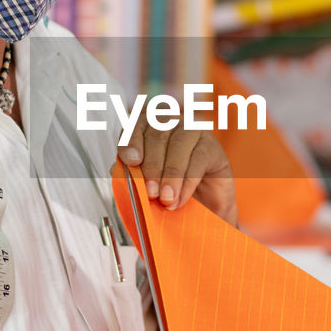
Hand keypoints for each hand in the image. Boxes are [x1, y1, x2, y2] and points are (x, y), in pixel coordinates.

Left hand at [117, 122, 237, 226]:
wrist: (204, 207)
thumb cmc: (171, 192)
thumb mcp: (147, 183)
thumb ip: (131, 174)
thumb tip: (117, 171)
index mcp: (148, 127)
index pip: (135, 126)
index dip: (131, 142)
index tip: (130, 161)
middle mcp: (171, 123)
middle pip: (157, 135)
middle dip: (152, 166)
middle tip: (150, 193)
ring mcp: (193, 131)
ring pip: (179, 145)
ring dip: (170, 175)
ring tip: (166, 199)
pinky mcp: (212, 147)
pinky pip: (198, 159)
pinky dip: (187, 182)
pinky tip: (180, 199)